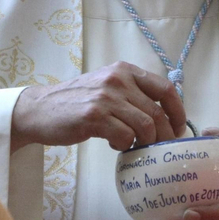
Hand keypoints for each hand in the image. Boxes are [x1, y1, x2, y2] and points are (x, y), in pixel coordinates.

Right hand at [12, 62, 186, 151]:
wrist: (40, 109)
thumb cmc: (76, 103)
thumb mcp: (107, 87)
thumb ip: (132, 94)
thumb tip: (165, 116)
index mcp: (125, 70)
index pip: (165, 89)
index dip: (178, 112)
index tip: (178, 129)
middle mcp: (118, 79)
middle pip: (157, 112)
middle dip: (165, 136)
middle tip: (161, 149)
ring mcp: (106, 97)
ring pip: (145, 126)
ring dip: (145, 143)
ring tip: (135, 147)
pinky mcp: (94, 117)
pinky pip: (126, 136)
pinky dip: (125, 146)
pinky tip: (116, 145)